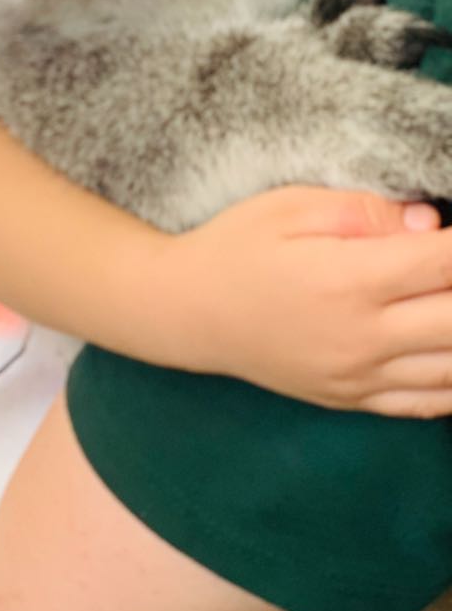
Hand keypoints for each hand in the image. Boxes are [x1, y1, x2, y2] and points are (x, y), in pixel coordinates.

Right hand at [171, 186, 451, 416]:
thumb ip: (364, 210)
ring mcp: (359, 376)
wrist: (185, 312)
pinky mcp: (352, 399)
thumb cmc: (236, 247)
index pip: (445, 263)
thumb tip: (429, 222)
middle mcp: (361, 337)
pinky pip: (429, 403)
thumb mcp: (290, 207)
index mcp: (348, 280)